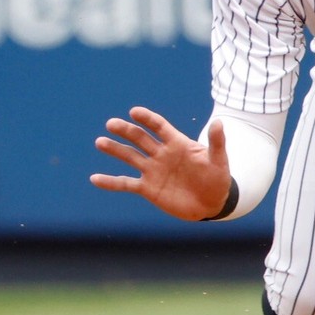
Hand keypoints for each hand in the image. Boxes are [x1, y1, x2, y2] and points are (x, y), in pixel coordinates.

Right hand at [90, 106, 230, 220]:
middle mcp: (161, 154)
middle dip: (126, 131)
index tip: (134, 112)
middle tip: (111, 124)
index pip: (159, 126)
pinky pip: (126, 183)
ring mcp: (153, 170)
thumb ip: (217, 143)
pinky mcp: (147, 188)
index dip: (147, 118)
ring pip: (130, 157)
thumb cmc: (217, 178)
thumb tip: (219, 122)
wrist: (211, 202)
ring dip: (115, 150)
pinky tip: (95, 178)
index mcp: (177, 143)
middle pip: (140, 138)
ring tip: (100, 142)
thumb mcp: (219, 160)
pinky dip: (111, 182)